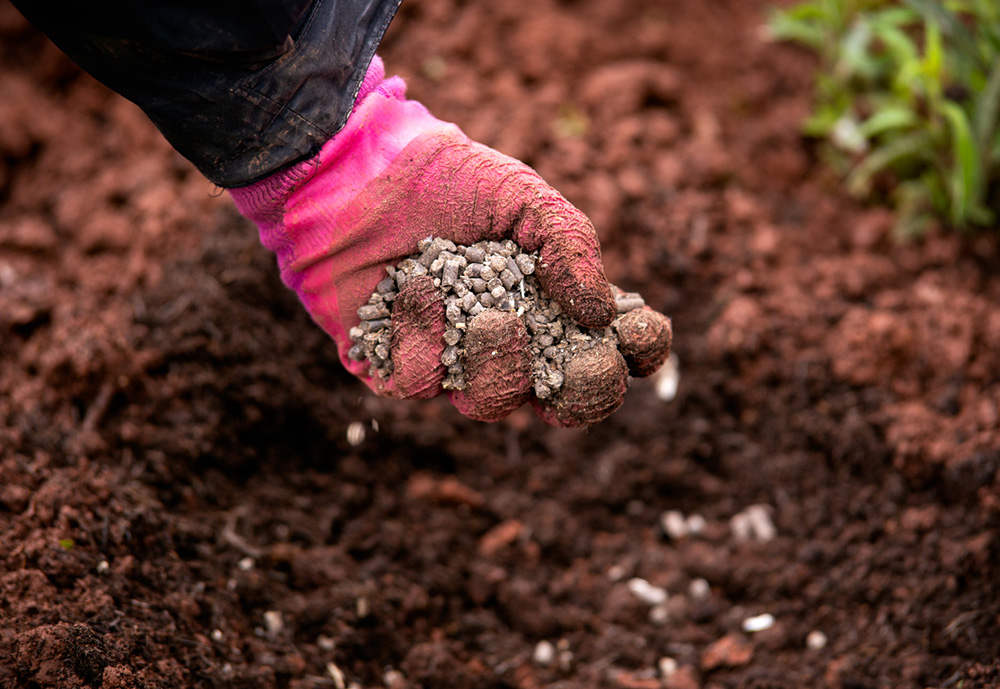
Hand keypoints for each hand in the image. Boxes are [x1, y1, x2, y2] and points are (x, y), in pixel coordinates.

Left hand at [230, 57, 670, 425]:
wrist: (355, 170)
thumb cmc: (445, 178)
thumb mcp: (520, 196)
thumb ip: (569, 244)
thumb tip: (601, 312)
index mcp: (551, 305)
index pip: (615, 347)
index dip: (638, 351)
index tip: (635, 330)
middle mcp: (510, 343)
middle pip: (565, 404)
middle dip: (584, 393)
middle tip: (580, 364)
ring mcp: (453, 362)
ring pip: (492, 405)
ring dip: (499, 365)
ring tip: (486, 317)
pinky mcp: (396, 367)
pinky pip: (420, 384)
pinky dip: (423, 337)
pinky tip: (414, 288)